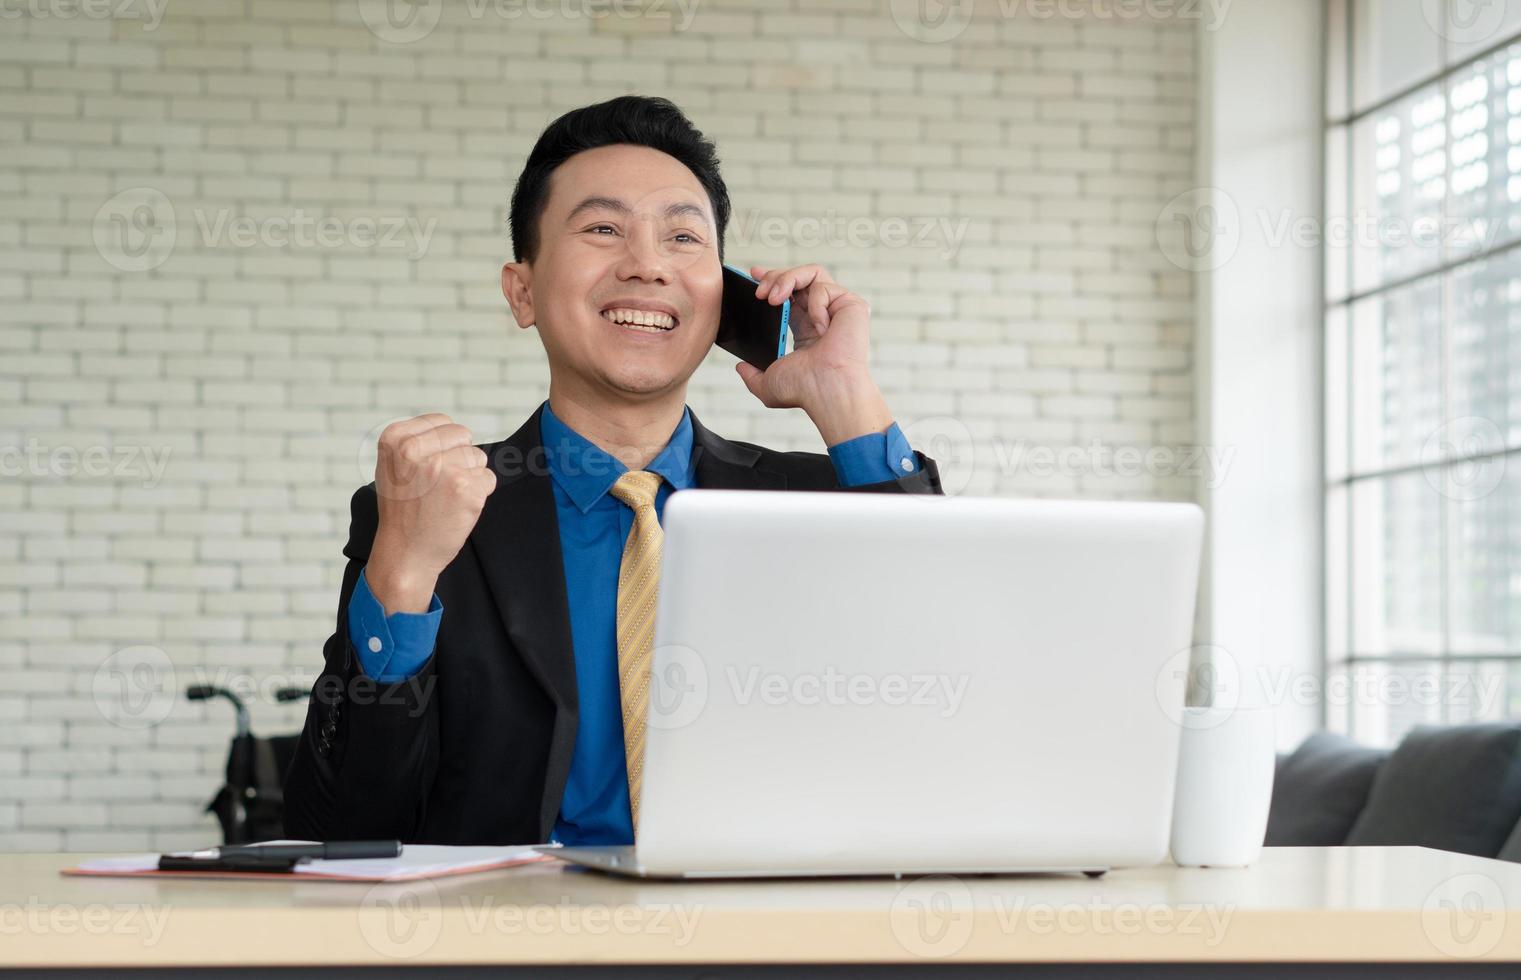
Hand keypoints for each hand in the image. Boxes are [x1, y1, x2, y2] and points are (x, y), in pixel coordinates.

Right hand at [366, 413, 495, 613]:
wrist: (405, 553)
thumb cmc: (403, 510)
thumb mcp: (393, 466)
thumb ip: (417, 441)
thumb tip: (455, 430)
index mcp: (395, 439)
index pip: (442, 422)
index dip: (443, 445)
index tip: (428, 468)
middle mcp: (415, 450)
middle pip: (463, 436)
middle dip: (459, 458)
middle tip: (437, 486)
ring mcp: (442, 468)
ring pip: (478, 457)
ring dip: (469, 477)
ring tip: (444, 498)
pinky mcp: (466, 488)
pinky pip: (488, 478)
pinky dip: (479, 494)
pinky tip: (456, 508)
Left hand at [736, 264, 891, 445]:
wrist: (825, 391)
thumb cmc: (803, 390)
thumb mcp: (767, 382)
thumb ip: (752, 375)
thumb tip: (741, 367)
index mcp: (806, 329)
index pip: (791, 294)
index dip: (773, 279)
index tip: (754, 275)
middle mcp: (823, 316)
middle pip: (799, 277)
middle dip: (775, 276)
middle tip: (758, 292)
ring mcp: (838, 309)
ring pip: (812, 272)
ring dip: (787, 279)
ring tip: (773, 298)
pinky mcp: (851, 305)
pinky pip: (824, 287)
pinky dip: (815, 304)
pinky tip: (818, 327)